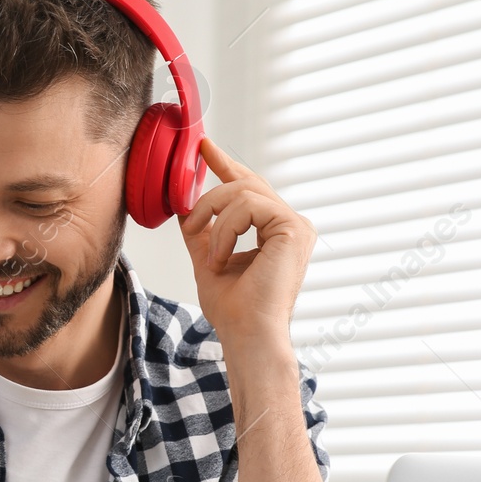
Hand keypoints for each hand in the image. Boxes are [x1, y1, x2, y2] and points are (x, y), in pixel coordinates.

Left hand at [178, 138, 315, 344]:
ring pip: (242, 192)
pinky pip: (248, 207)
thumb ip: (202, 232)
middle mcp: (290, 225)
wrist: (247, 333)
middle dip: (213, 184)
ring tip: (210, 256)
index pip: (250, 188)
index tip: (204, 148)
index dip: (226, 165)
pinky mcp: (293, 228)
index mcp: (275, 232)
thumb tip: (184, 207)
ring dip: (213, 221)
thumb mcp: (209, 259)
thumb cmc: (233, 308)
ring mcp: (296, 225)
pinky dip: (225, 231)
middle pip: (246, 184)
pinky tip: (221, 257)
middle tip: (188, 207)